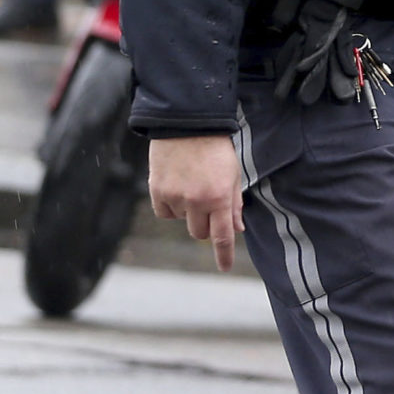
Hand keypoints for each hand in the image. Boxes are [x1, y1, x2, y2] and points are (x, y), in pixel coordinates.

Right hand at [149, 134, 244, 271]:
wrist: (186, 125)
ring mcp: (175, 197)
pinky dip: (171, 206)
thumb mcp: (233, 175)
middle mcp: (197, 201)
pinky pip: (164, 213)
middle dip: (207, 225)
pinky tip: (176, 186)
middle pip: (201, 233)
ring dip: (188, 211)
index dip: (224, 255)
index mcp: (220, 197)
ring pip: (182, 221)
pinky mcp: (157, 191)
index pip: (223, 235)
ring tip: (192, 184)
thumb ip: (234, 203)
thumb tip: (236, 229)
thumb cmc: (215, 149)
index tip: (224, 268)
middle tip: (208, 204)